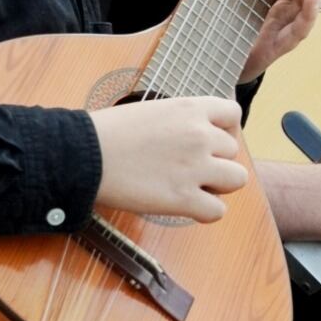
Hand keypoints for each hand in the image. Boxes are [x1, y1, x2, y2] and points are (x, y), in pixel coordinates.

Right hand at [91, 96, 248, 222]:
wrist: (83, 155)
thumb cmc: (108, 133)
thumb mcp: (153, 110)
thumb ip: (182, 121)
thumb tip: (199, 137)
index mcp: (191, 108)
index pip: (232, 114)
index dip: (224, 130)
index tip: (209, 141)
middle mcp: (201, 135)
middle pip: (233, 151)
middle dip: (216, 161)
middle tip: (190, 169)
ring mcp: (196, 167)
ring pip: (236, 179)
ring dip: (217, 186)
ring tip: (192, 187)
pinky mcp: (184, 198)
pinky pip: (218, 211)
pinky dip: (205, 212)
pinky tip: (187, 207)